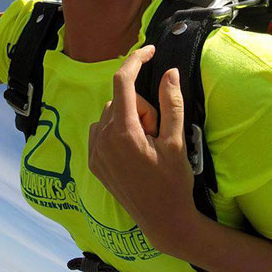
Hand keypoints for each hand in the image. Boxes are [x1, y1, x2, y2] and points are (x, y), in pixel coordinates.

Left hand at [88, 46, 195, 249]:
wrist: (162, 221)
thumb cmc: (173, 182)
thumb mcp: (177, 141)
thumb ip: (171, 103)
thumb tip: (169, 72)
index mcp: (123, 132)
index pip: (123, 81)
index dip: (137, 59)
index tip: (151, 50)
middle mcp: (103, 139)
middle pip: (122, 100)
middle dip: (143, 108)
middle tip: (159, 133)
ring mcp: (95, 152)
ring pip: (112, 114)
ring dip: (131, 119)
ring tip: (148, 146)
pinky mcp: (94, 162)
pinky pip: (103, 130)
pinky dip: (118, 131)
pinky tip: (135, 152)